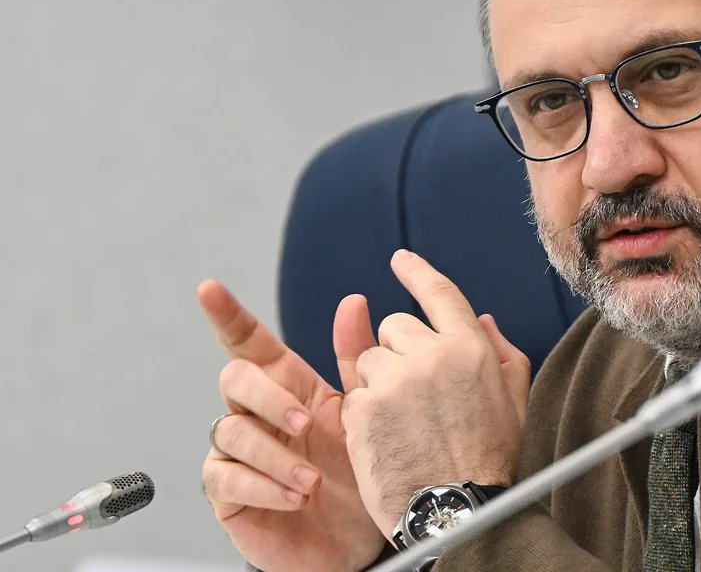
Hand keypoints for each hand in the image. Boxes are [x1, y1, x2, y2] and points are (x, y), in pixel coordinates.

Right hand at [199, 281, 384, 571]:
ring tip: (312, 479)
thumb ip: (356, 357)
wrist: (362, 539)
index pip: (249, 343)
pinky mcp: (230, 494)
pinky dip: (263, 485)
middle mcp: (259, 416)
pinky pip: (225, 477)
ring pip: (230, 430)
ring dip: (274, 454)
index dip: (228, 315)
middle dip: (268, 398)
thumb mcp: (363, 412)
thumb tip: (353, 301)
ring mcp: (240, 453)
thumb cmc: (360, 473)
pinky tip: (294, 496)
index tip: (210, 289)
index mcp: (288, 387)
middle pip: (235, 379)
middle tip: (304, 424)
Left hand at [341, 250, 530, 538]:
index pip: (439, 292)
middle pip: (395, 326)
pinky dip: (364, 413)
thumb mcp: (514, 401)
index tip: (401, 259)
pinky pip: (353, 394)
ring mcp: (394, 380)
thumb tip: (482, 320)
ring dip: (379, 382)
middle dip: (399, 351)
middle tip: (416, 393)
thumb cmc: (489, 462)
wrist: (458, 512)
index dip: (417, 271)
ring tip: (405, 422)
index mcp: (470, 348)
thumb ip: (501, 353)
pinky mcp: (364, 408)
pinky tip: (389, 438)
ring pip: (369, 359)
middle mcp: (431, 355)